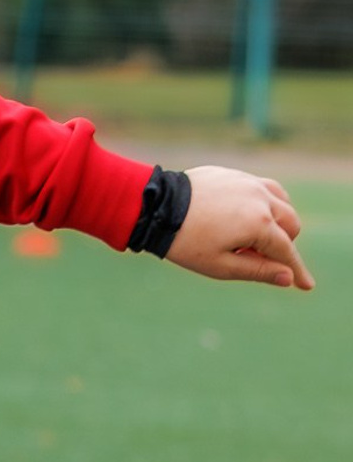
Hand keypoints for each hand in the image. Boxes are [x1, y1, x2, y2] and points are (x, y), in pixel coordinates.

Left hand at [171, 165, 314, 291]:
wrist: (155, 207)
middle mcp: (261, 199)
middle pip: (291, 224)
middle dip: (282, 244)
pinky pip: (262, 189)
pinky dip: (262, 204)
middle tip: (256, 257)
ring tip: (249, 237)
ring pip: (281, 202)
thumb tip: (288, 277)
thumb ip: (257, 271)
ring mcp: (250, 183)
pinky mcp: (236, 175)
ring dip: (277, 221)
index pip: (286, 251)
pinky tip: (241, 216)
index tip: (305, 285)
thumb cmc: (184, 242)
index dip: (296, 270)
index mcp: (259, 223)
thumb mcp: (220, 265)